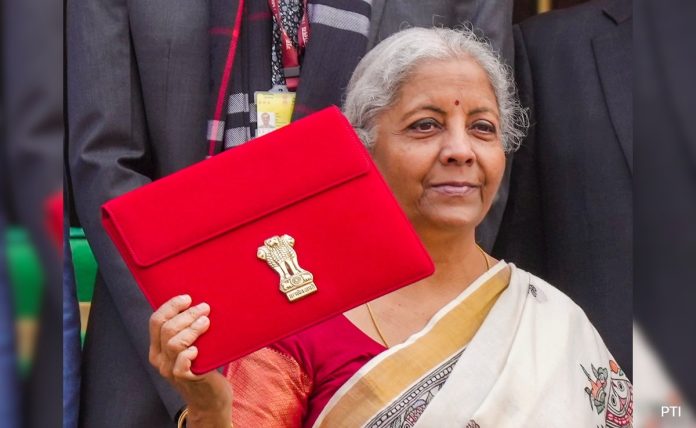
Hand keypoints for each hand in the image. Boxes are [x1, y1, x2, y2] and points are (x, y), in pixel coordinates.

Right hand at [149, 295, 231, 426]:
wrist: (209, 397)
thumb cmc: (202, 365)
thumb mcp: (189, 346)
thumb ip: (186, 330)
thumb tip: (198, 303)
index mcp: (157, 347)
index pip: (156, 321)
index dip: (171, 306)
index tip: (187, 297)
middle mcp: (160, 359)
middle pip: (166, 329)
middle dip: (187, 314)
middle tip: (205, 308)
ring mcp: (170, 371)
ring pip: (174, 343)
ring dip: (192, 329)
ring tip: (206, 322)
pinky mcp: (185, 380)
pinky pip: (181, 364)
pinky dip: (189, 353)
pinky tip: (198, 349)